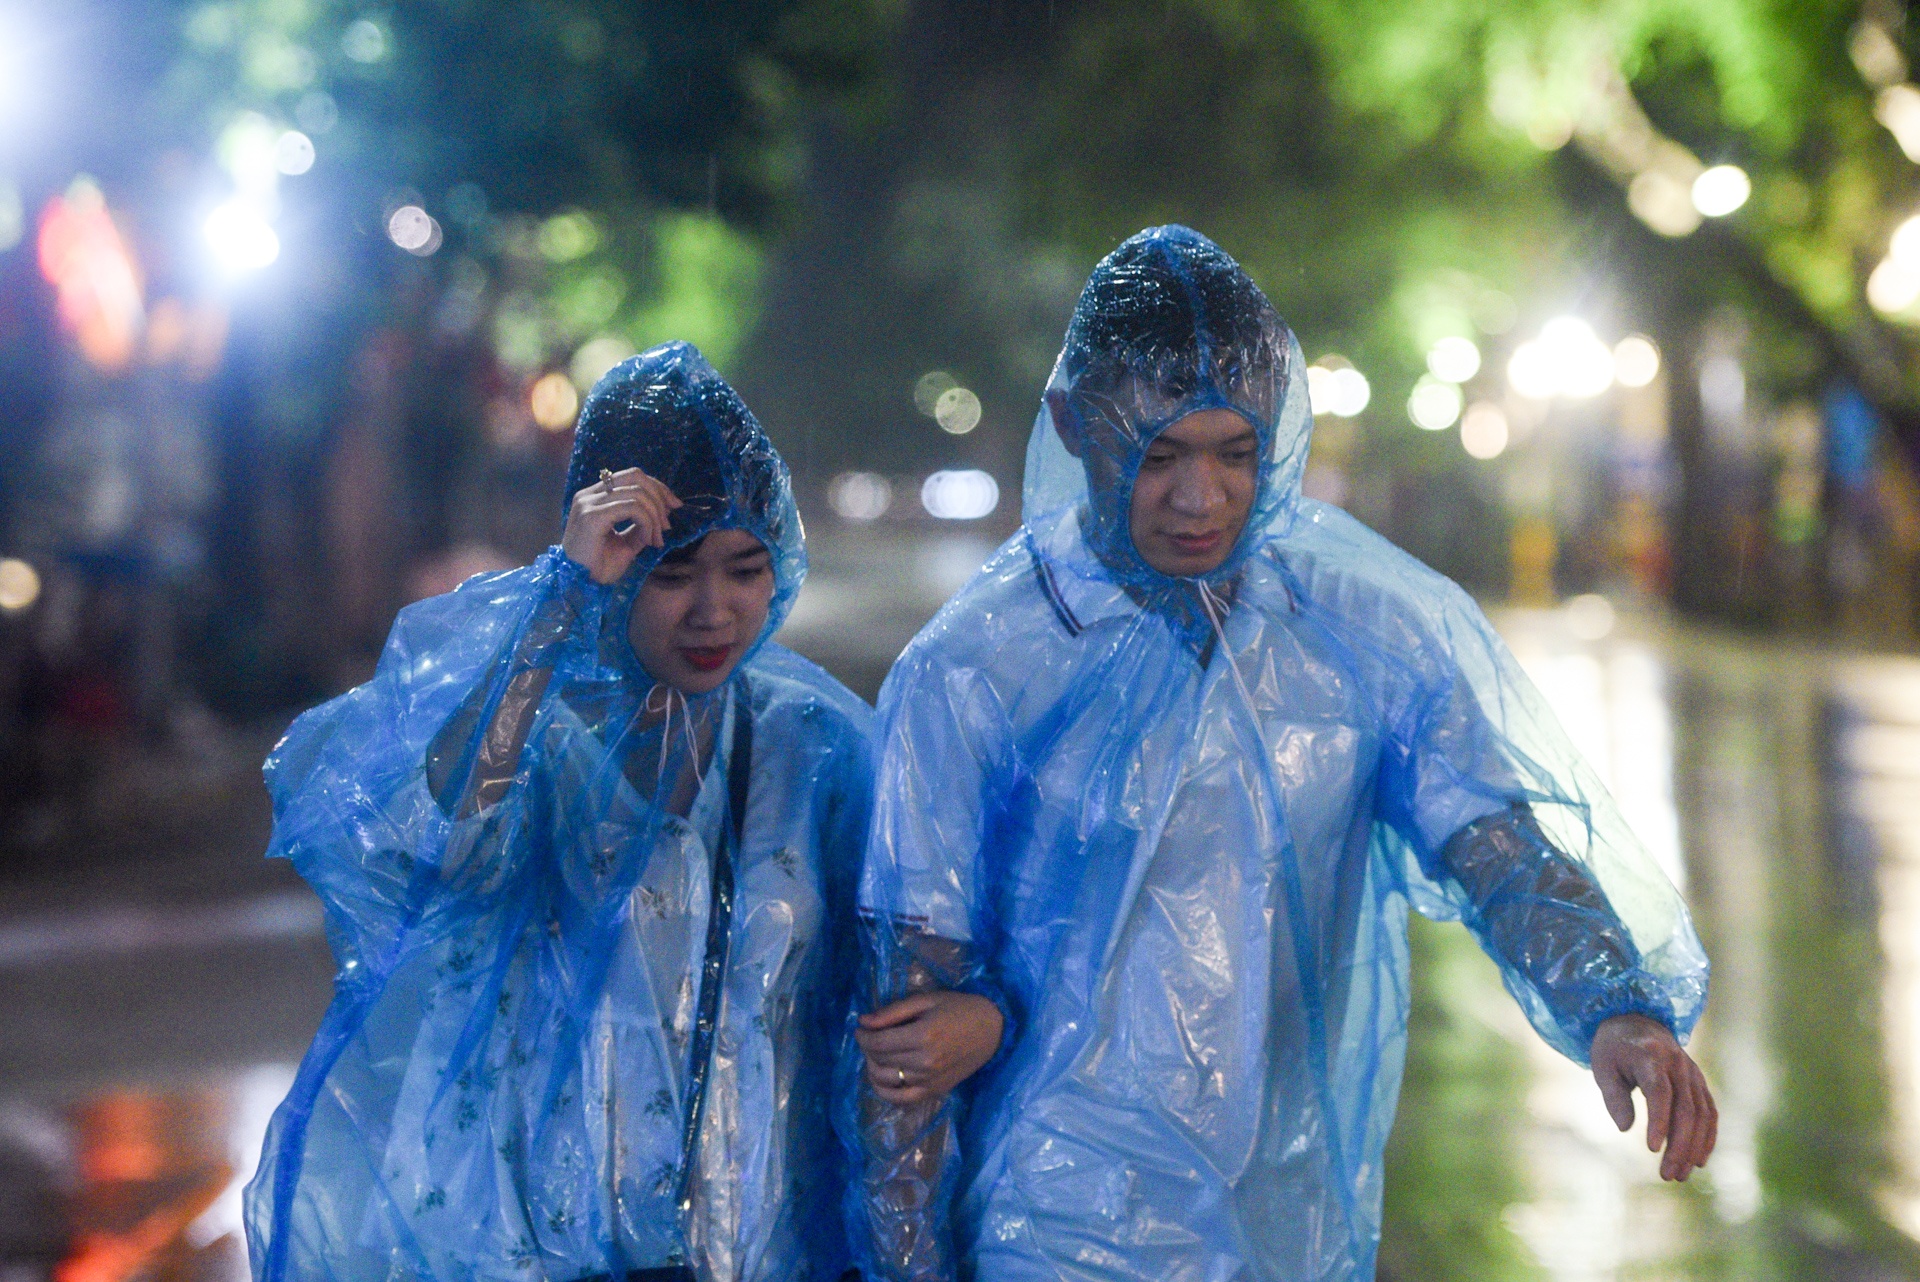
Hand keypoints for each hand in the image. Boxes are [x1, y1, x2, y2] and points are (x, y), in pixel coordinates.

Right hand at [561, 467, 682, 583]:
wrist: (579, 586)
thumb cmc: (598, 568)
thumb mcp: (626, 542)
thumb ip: (640, 524)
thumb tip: (663, 513)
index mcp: (594, 496)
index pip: (631, 476)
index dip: (657, 487)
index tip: (675, 505)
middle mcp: (589, 495)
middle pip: (636, 476)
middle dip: (660, 497)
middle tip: (667, 525)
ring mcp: (588, 503)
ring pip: (637, 493)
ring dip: (655, 516)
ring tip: (657, 539)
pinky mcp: (592, 516)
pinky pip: (632, 508)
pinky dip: (647, 523)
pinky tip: (647, 541)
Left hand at [857, 990, 1004, 1106]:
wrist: (992, 1029)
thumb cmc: (959, 1008)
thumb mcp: (926, 1000)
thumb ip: (893, 1012)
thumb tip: (863, 1022)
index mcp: (923, 1036)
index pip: (878, 1043)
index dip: (863, 1036)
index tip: (860, 1029)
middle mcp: (925, 1062)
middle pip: (880, 1061)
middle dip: (867, 1049)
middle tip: (869, 1038)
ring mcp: (930, 1081)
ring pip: (886, 1082)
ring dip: (873, 1068)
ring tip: (875, 1055)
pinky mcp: (935, 1091)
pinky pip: (902, 1100)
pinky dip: (886, 1093)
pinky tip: (882, 1080)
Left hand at [1590, 1013, 1716, 1180]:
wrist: (1636, 1019)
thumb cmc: (1613, 1047)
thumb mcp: (1602, 1066)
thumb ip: (1614, 1096)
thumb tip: (1626, 1129)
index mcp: (1650, 1057)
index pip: (1659, 1093)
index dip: (1659, 1121)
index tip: (1652, 1149)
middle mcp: (1677, 1065)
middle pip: (1685, 1109)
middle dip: (1679, 1145)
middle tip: (1667, 1174)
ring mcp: (1692, 1074)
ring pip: (1702, 1115)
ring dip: (1694, 1147)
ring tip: (1680, 1174)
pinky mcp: (1699, 1083)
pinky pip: (1710, 1112)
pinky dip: (1707, 1137)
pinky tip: (1698, 1160)